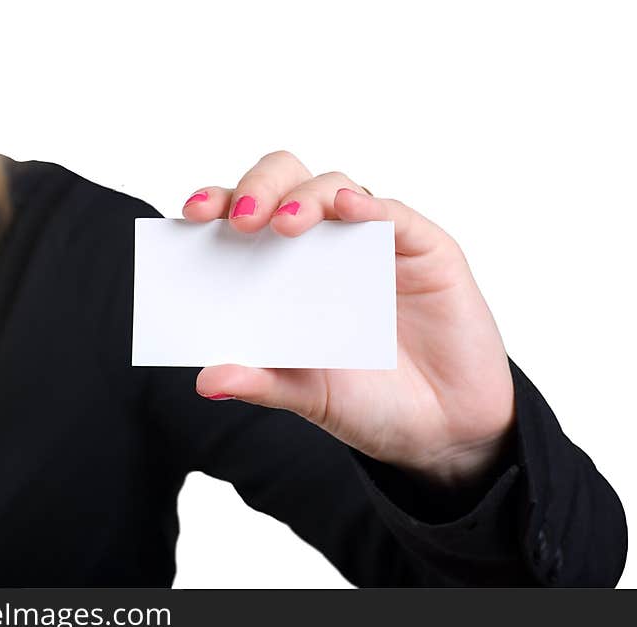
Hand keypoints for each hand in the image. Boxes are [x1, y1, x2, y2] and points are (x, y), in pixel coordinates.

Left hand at [182, 151, 514, 486]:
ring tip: (282, 226)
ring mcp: (376, 244)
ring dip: (305, 197)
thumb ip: (262, 383)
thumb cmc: (373, 404)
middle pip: (287, 183)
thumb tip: (205, 379)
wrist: (445, 433)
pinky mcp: (425, 250)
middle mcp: (328, 247)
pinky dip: (370, 209)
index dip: (220, 205)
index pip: (247, 219)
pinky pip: (395, 216)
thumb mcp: (310, 397)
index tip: (191, 216)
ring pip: (336, 188)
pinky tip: (348, 210)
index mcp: (288, 273)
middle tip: (241, 220)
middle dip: (258, 187)